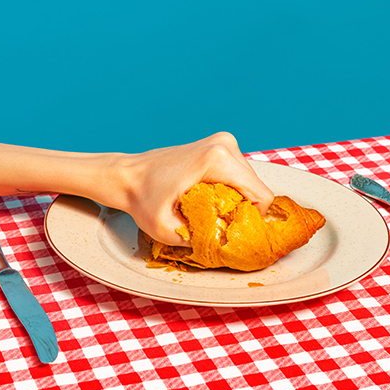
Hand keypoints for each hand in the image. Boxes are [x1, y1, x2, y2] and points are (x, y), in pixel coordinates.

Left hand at [124, 132, 273, 246]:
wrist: (127, 176)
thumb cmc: (143, 199)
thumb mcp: (167, 230)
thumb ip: (200, 240)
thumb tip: (228, 247)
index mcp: (217, 160)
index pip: (262, 195)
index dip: (253, 219)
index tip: (230, 229)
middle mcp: (224, 145)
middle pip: (256, 188)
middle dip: (242, 209)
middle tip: (215, 222)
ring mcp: (223, 142)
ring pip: (249, 182)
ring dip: (236, 200)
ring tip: (208, 209)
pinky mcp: (219, 146)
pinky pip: (238, 175)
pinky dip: (229, 190)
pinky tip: (207, 199)